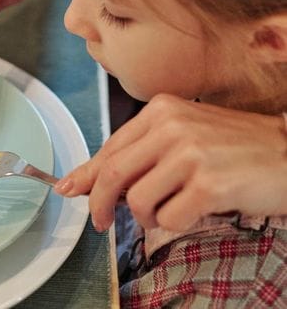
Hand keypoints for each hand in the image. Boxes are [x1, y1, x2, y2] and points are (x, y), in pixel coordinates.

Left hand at [54, 94, 286, 231]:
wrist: (286, 152)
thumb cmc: (236, 146)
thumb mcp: (186, 134)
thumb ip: (144, 152)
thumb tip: (92, 179)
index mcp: (162, 110)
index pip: (111, 146)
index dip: (87, 174)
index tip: (69, 190)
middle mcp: (172, 126)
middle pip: (113, 173)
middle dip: (100, 204)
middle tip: (100, 222)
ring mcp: (189, 154)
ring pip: (139, 201)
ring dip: (148, 217)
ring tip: (172, 209)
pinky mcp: (207, 184)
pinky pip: (169, 219)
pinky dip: (176, 224)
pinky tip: (194, 211)